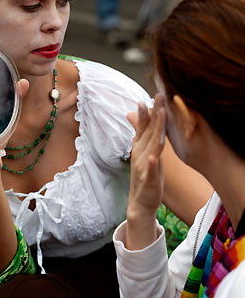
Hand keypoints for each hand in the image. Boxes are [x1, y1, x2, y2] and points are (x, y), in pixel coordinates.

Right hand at [127, 94, 165, 215]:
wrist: (140, 202)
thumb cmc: (145, 175)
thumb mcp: (144, 153)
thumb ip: (142, 135)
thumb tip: (138, 116)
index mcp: (141, 147)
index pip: (145, 126)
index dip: (149, 111)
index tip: (154, 95)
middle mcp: (142, 153)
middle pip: (149, 131)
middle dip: (154, 113)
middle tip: (158, 97)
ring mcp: (145, 166)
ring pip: (151, 146)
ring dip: (155, 131)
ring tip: (159, 117)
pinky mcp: (149, 180)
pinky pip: (150, 171)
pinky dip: (152, 163)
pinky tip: (153, 156)